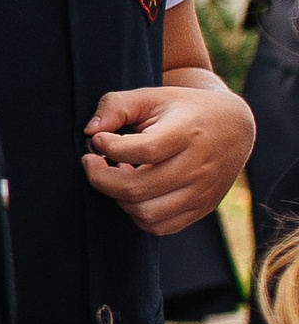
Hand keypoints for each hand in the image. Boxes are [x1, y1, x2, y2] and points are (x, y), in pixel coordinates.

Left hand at [83, 80, 254, 235]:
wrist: (233, 127)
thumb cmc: (184, 110)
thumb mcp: (151, 96)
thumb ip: (116, 106)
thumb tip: (91, 132)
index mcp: (188, 132)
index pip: (144, 150)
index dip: (111, 148)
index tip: (99, 140)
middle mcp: (198, 165)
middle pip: (138, 188)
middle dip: (102, 179)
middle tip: (94, 163)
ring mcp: (202, 191)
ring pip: (146, 213)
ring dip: (119, 197)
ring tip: (119, 175)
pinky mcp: (201, 208)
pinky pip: (159, 226)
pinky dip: (137, 213)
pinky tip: (136, 191)